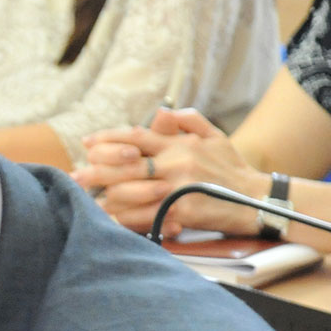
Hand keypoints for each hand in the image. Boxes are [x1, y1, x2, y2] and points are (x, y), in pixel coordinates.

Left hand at [74, 108, 266, 236]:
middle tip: (74, 175)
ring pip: (129, 190)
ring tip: (87, 198)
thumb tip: (164, 111)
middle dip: (96, 170)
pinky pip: (144, 214)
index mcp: (178, 144)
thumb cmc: (231, 168)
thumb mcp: (215, 136)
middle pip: (125, 164)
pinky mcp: (181, 210)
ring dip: (106, 195)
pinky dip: (124, 217)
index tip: (86, 142)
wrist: (256, 199)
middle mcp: (174, 163)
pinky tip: (110, 219)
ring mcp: (177, 187)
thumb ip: (189, 120)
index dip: (108, 139)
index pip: (135, 136)